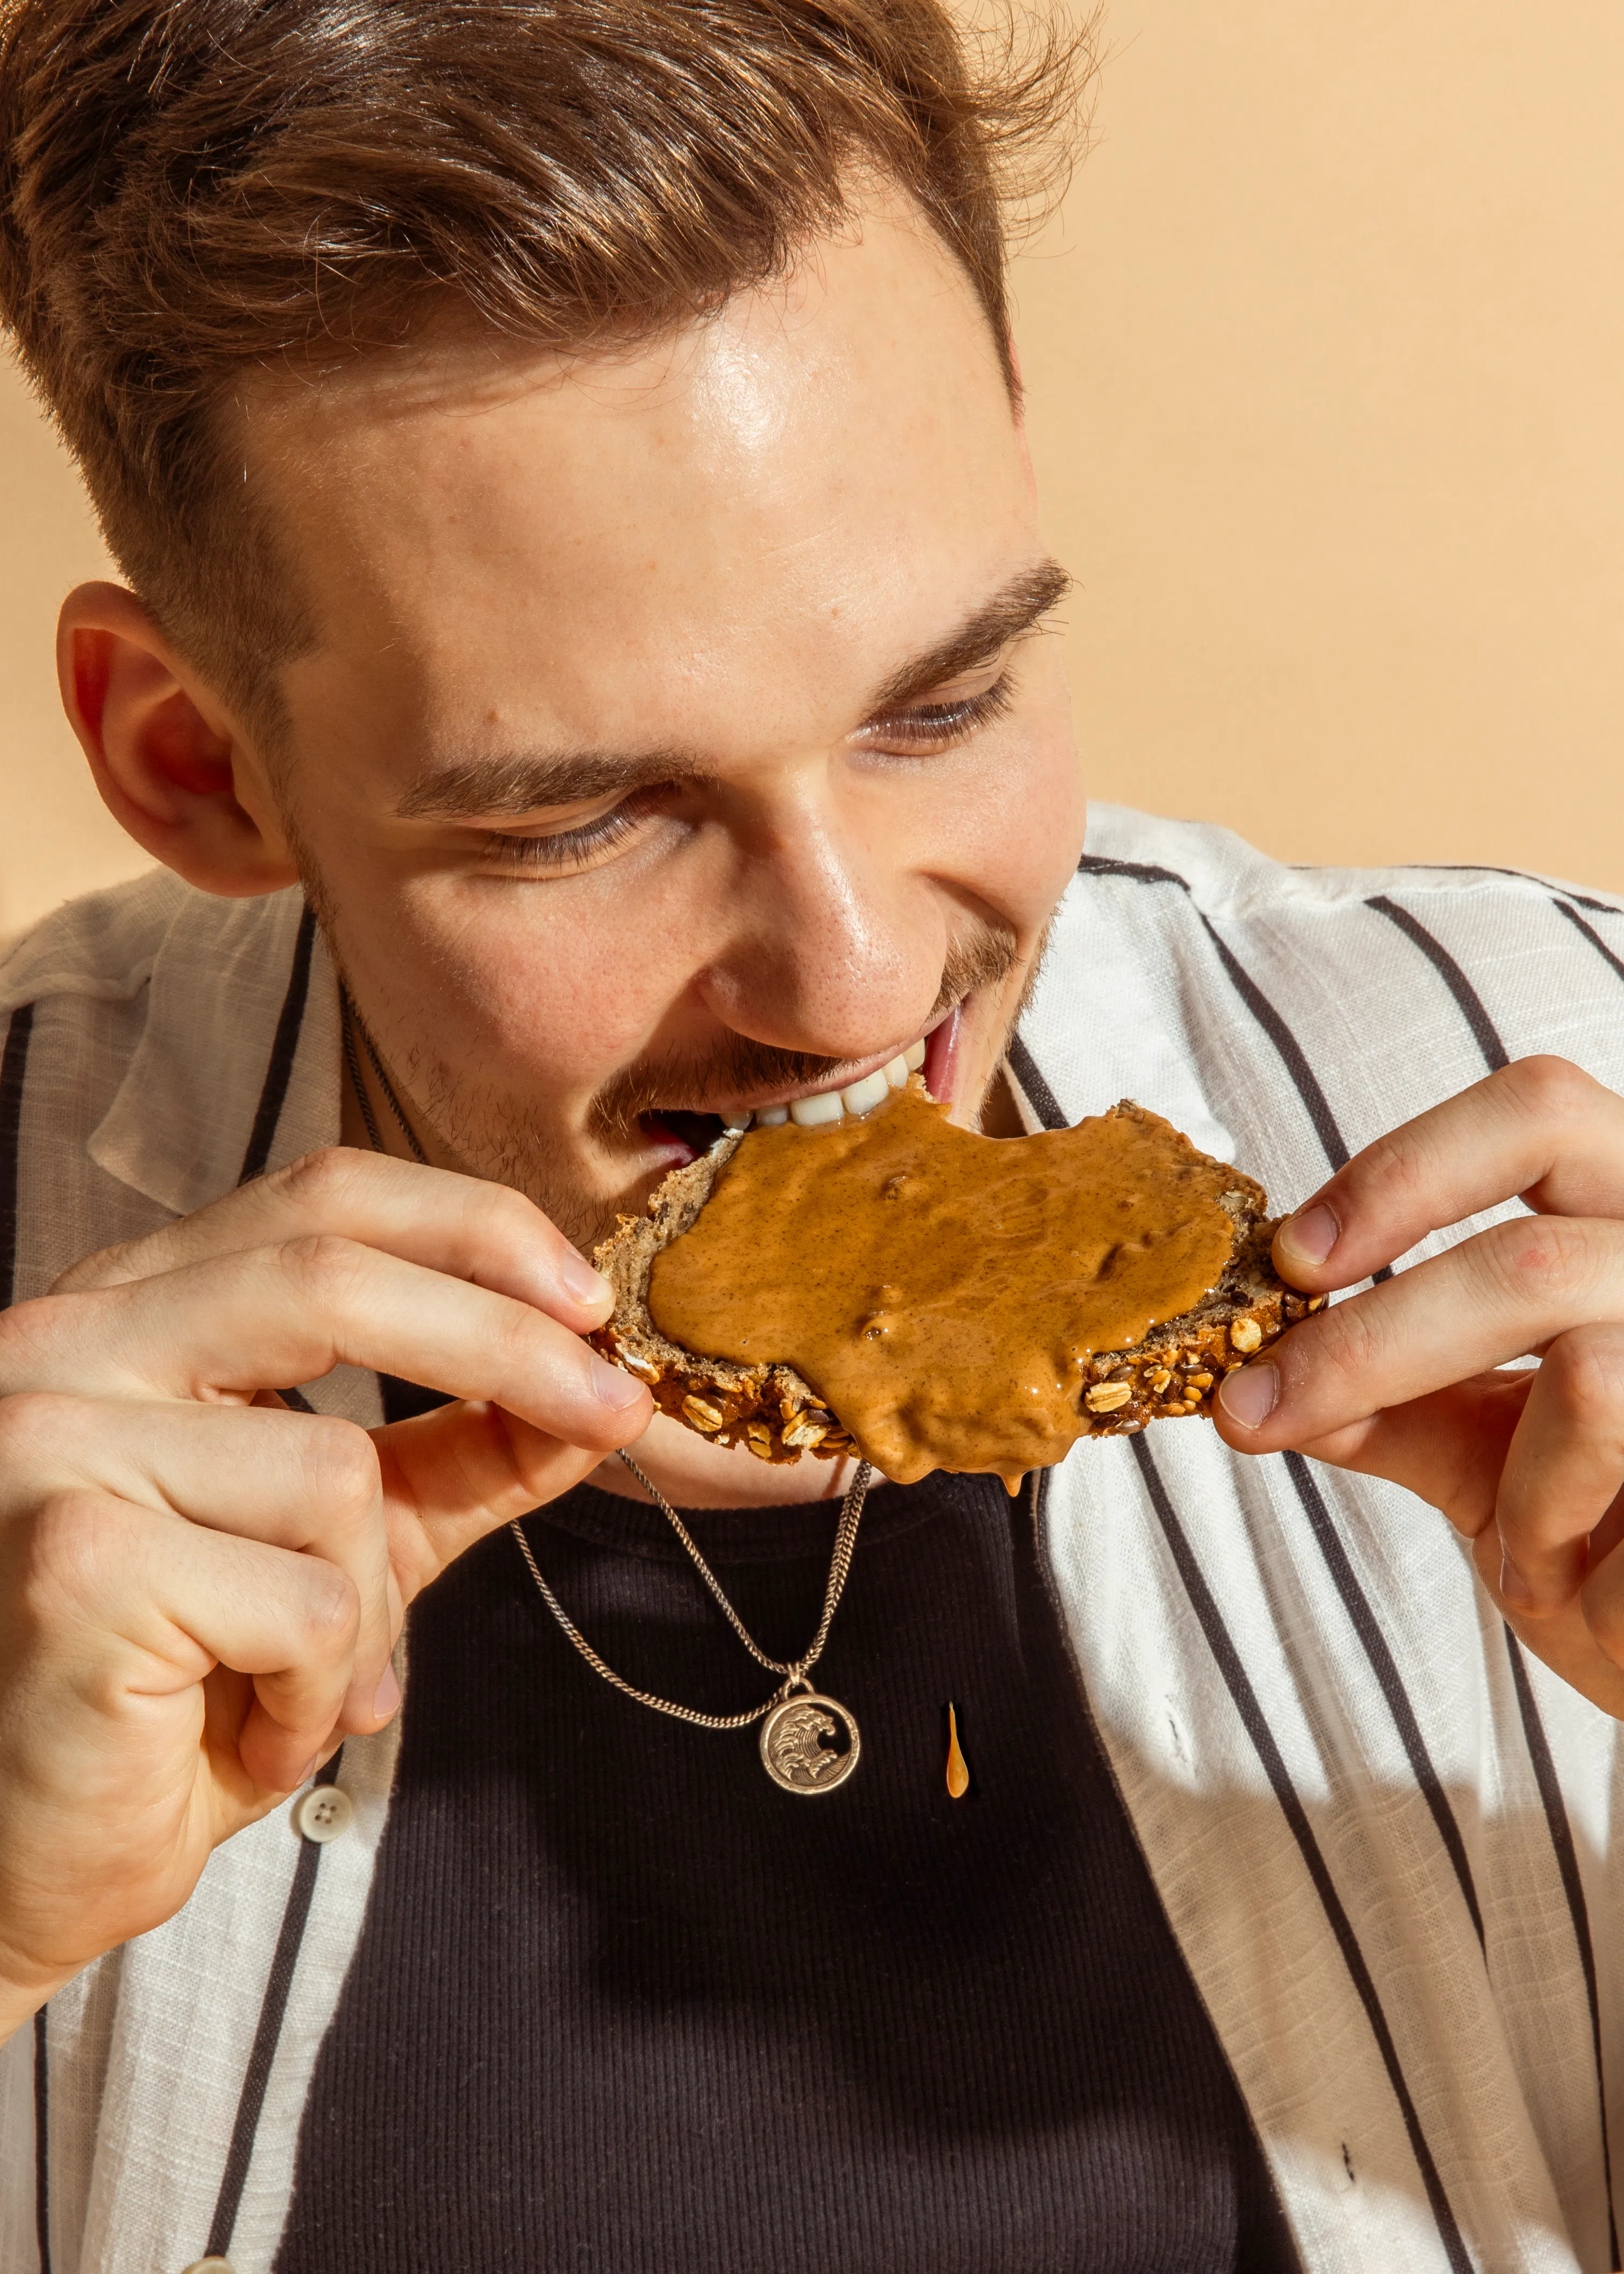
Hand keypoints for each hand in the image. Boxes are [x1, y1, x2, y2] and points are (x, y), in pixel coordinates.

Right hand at [0, 1147, 650, 2039]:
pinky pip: (305, 1600)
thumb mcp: (348, 1547)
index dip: (474, 1230)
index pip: (319, 1196)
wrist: (27, 1858)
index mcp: (128, 1310)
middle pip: (332, 1273)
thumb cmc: (175, 1694)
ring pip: (334, 1470)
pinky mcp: (74, 1562)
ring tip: (313, 1684)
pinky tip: (249, 1732)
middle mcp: (64, 1343)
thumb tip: (601, 1390)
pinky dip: (321, 1685)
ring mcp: (49, 1443)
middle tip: (615, 1408)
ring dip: (373, 1605)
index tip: (589, 1300)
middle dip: (506, 1343)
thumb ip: (457, 1457)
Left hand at [1213, 1057, 1623, 1718]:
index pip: (1537, 1111)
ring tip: (1525, 1546)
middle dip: (1371, 1345)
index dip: (1402, 1171)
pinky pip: (1613, 1488)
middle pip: (1533, 1255)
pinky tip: (1578, 1588)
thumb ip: (1385, 1398)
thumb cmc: (1599, 1531)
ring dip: (1520, 1488)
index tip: (1293, 1261)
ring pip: (1588, 1374)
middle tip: (1266, 1405)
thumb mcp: (1481, 1450)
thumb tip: (1253, 1376)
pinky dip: (1561, 1552)